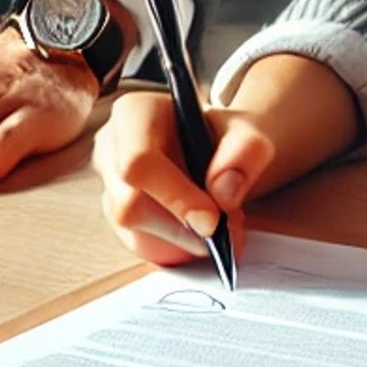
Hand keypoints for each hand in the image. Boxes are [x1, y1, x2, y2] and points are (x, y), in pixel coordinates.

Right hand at [94, 53, 361, 267]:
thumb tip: (226, 190)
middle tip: (232, 232)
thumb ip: (247, 151)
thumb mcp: (256, 132)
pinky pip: (143, 250)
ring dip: (185, 243)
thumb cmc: (237, 136)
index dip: (175, 197)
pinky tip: (206, 238)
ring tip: (225, 230)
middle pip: (129, 206)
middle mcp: (112, 150)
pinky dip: (179, 252)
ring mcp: (111, 188)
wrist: (233, 150)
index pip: (138, 165)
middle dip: (184, 227)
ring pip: (135, 234)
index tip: (215, 222)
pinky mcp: (123, 220)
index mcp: (135, 114)